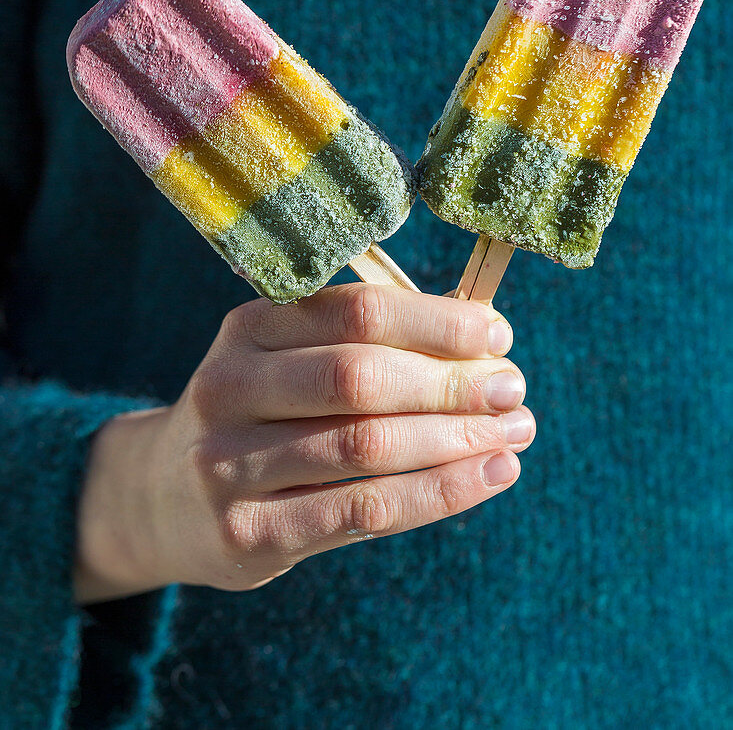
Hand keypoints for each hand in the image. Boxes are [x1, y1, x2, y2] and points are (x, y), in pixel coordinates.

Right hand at [74, 283, 533, 601]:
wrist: (165, 499)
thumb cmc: (261, 413)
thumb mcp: (288, 361)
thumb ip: (366, 346)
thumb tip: (480, 346)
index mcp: (249, 328)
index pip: (355, 311)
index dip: (434, 321)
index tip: (498, 335)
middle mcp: (229, 388)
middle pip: (359, 378)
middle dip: (450, 384)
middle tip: (514, 391)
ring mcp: (229, 464)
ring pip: (366, 446)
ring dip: (455, 441)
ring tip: (514, 436)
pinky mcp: (248, 532)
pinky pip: (362, 510)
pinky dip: (438, 493)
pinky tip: (487, 478)